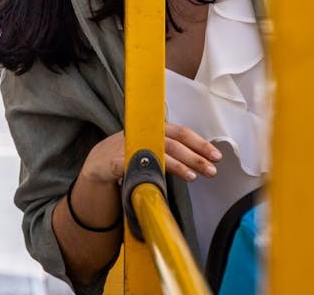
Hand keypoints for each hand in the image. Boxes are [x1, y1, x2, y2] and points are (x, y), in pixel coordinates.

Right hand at [79, 124, 221, 184]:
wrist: (98, 162)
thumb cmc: (129, 154)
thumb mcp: (151, 147)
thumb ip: (171, 150)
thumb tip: (200, 158)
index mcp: (154, 129)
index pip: (181, 133)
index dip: (199, 143)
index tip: (216, 156)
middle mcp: (142, 134)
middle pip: (173, 143)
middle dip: (194, 156)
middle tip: (212, 169)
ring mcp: (129, 147)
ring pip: (158, 154)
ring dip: (178, 165)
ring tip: (194, 176)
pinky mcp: (116, 162)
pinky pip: (136, 167)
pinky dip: (150, 172)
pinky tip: (161, 182)